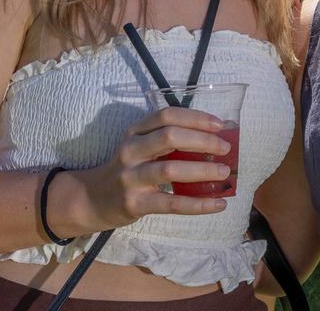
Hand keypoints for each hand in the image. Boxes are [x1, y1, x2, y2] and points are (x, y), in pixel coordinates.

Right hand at [85, 107, 233, 227]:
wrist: (93, 200)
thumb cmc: (128, 170)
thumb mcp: (140, 147)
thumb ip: (168, 141)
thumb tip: (215, 138)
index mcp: (135, 132)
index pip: (166, 116)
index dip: (195, 117)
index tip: (220, 125)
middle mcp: (130, 151)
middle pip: (169, 137)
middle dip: (203, 141)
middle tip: (225, 148)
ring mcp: (131, 178)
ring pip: (171, 169)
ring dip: (202, 170)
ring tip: (224, 173)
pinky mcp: (135, 204)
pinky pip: (172, 203)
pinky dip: (199, 204)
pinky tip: (219, 204)